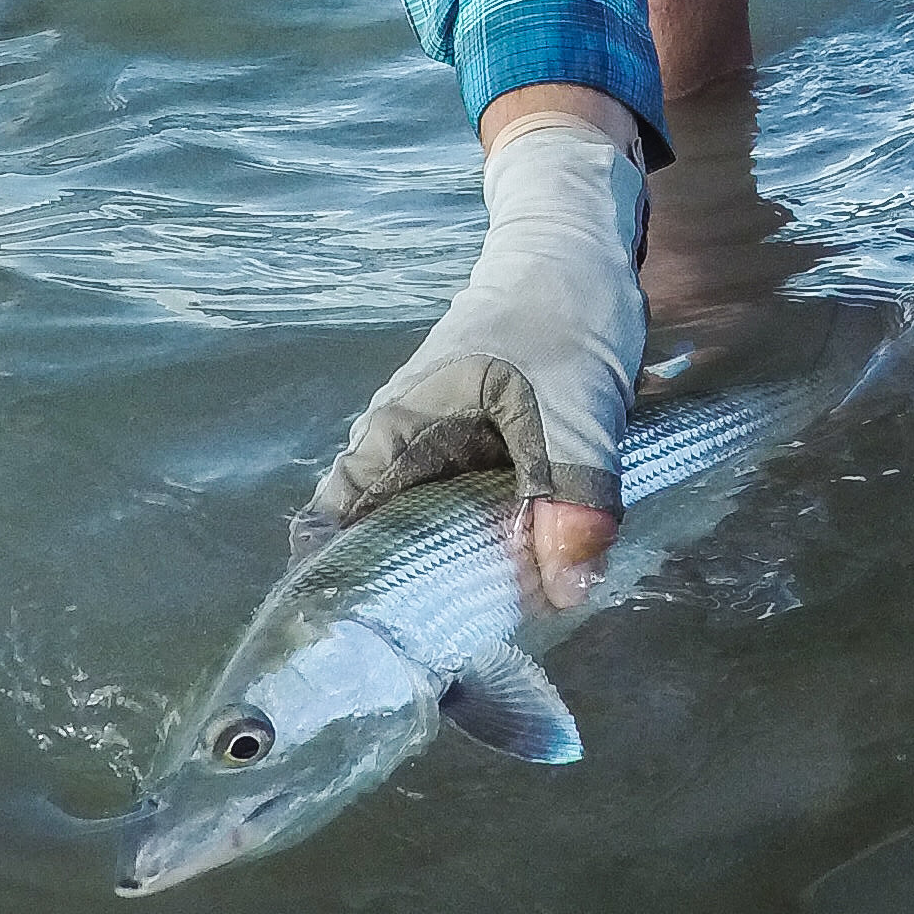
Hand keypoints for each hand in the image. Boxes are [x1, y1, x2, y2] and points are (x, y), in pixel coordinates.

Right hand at [303, 115, 646, 610]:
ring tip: (505, 639)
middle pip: (387, 554)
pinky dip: (505, 554)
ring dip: (470, 584)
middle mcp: (407, 453)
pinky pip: (482, 523)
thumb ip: (572, 498)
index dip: (334, 598)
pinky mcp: (492, 457)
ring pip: (441, 542)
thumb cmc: (558, 314)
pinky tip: (542, 582)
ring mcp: (448, 456)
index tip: (374, 654)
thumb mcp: (574, 407)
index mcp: (393, 437)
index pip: (327, 534)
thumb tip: (566, 592)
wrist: (585, 248)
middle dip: (418, 610)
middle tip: (463, 666)